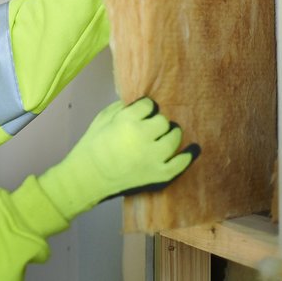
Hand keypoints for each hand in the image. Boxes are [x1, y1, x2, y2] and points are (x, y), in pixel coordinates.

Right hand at [37, 97, 199, 218]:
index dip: (145, 108)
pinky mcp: (160, 174)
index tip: (142, 112)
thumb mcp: (101, 119)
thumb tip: (138, 104)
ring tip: (165, 136)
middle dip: (156, 122)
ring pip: (174, 137)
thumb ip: (120, 108)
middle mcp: (144, 136)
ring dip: (170, 134)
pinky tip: (193, 148)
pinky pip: (181, 163)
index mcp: (127, 121)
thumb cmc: (91, 146)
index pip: (148, 105)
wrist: (88, 177)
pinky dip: (188, 155)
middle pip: (162, 121)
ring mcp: (154, 157)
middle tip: (148, 128)